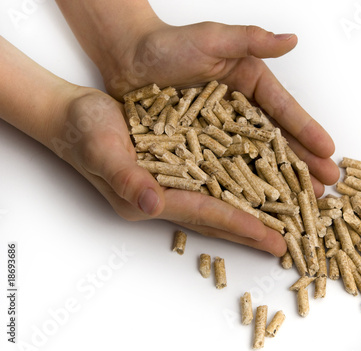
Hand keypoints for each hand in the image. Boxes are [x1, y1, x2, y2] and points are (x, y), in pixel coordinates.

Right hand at [56, 88, 286, 255]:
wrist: (75, 116)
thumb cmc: (83, 131)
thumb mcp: (101, 149)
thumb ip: (125, 178)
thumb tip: (151, 205)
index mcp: (150, 198)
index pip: (204, 214)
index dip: (238, 225)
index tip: (271, 238)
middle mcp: (166, 196)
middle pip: (217, 217)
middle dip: (252, 231)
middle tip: (285, 245)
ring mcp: (173, 183)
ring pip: (219, 200)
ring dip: (250, 210)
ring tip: (282, 220)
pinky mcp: (176, 166)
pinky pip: (213, 179)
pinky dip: (236, 185)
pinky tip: (258, 183)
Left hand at [101, 21, 339, 193]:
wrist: (128, 59)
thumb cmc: (167, 44)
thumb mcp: (212, 38)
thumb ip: (250, 39)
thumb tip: (290, 39)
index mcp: (251, 83)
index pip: (283, 110)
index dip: (306, 131)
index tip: (329, 151)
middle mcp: (240, 110)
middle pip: (275, 140)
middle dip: (301, 164)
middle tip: (326, 185)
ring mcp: (221, 132)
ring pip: (254, 159)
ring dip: (277, 182)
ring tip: (301, 203)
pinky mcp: (200, 147)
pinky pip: (223, 168)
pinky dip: (240, 186)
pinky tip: (256, 204)